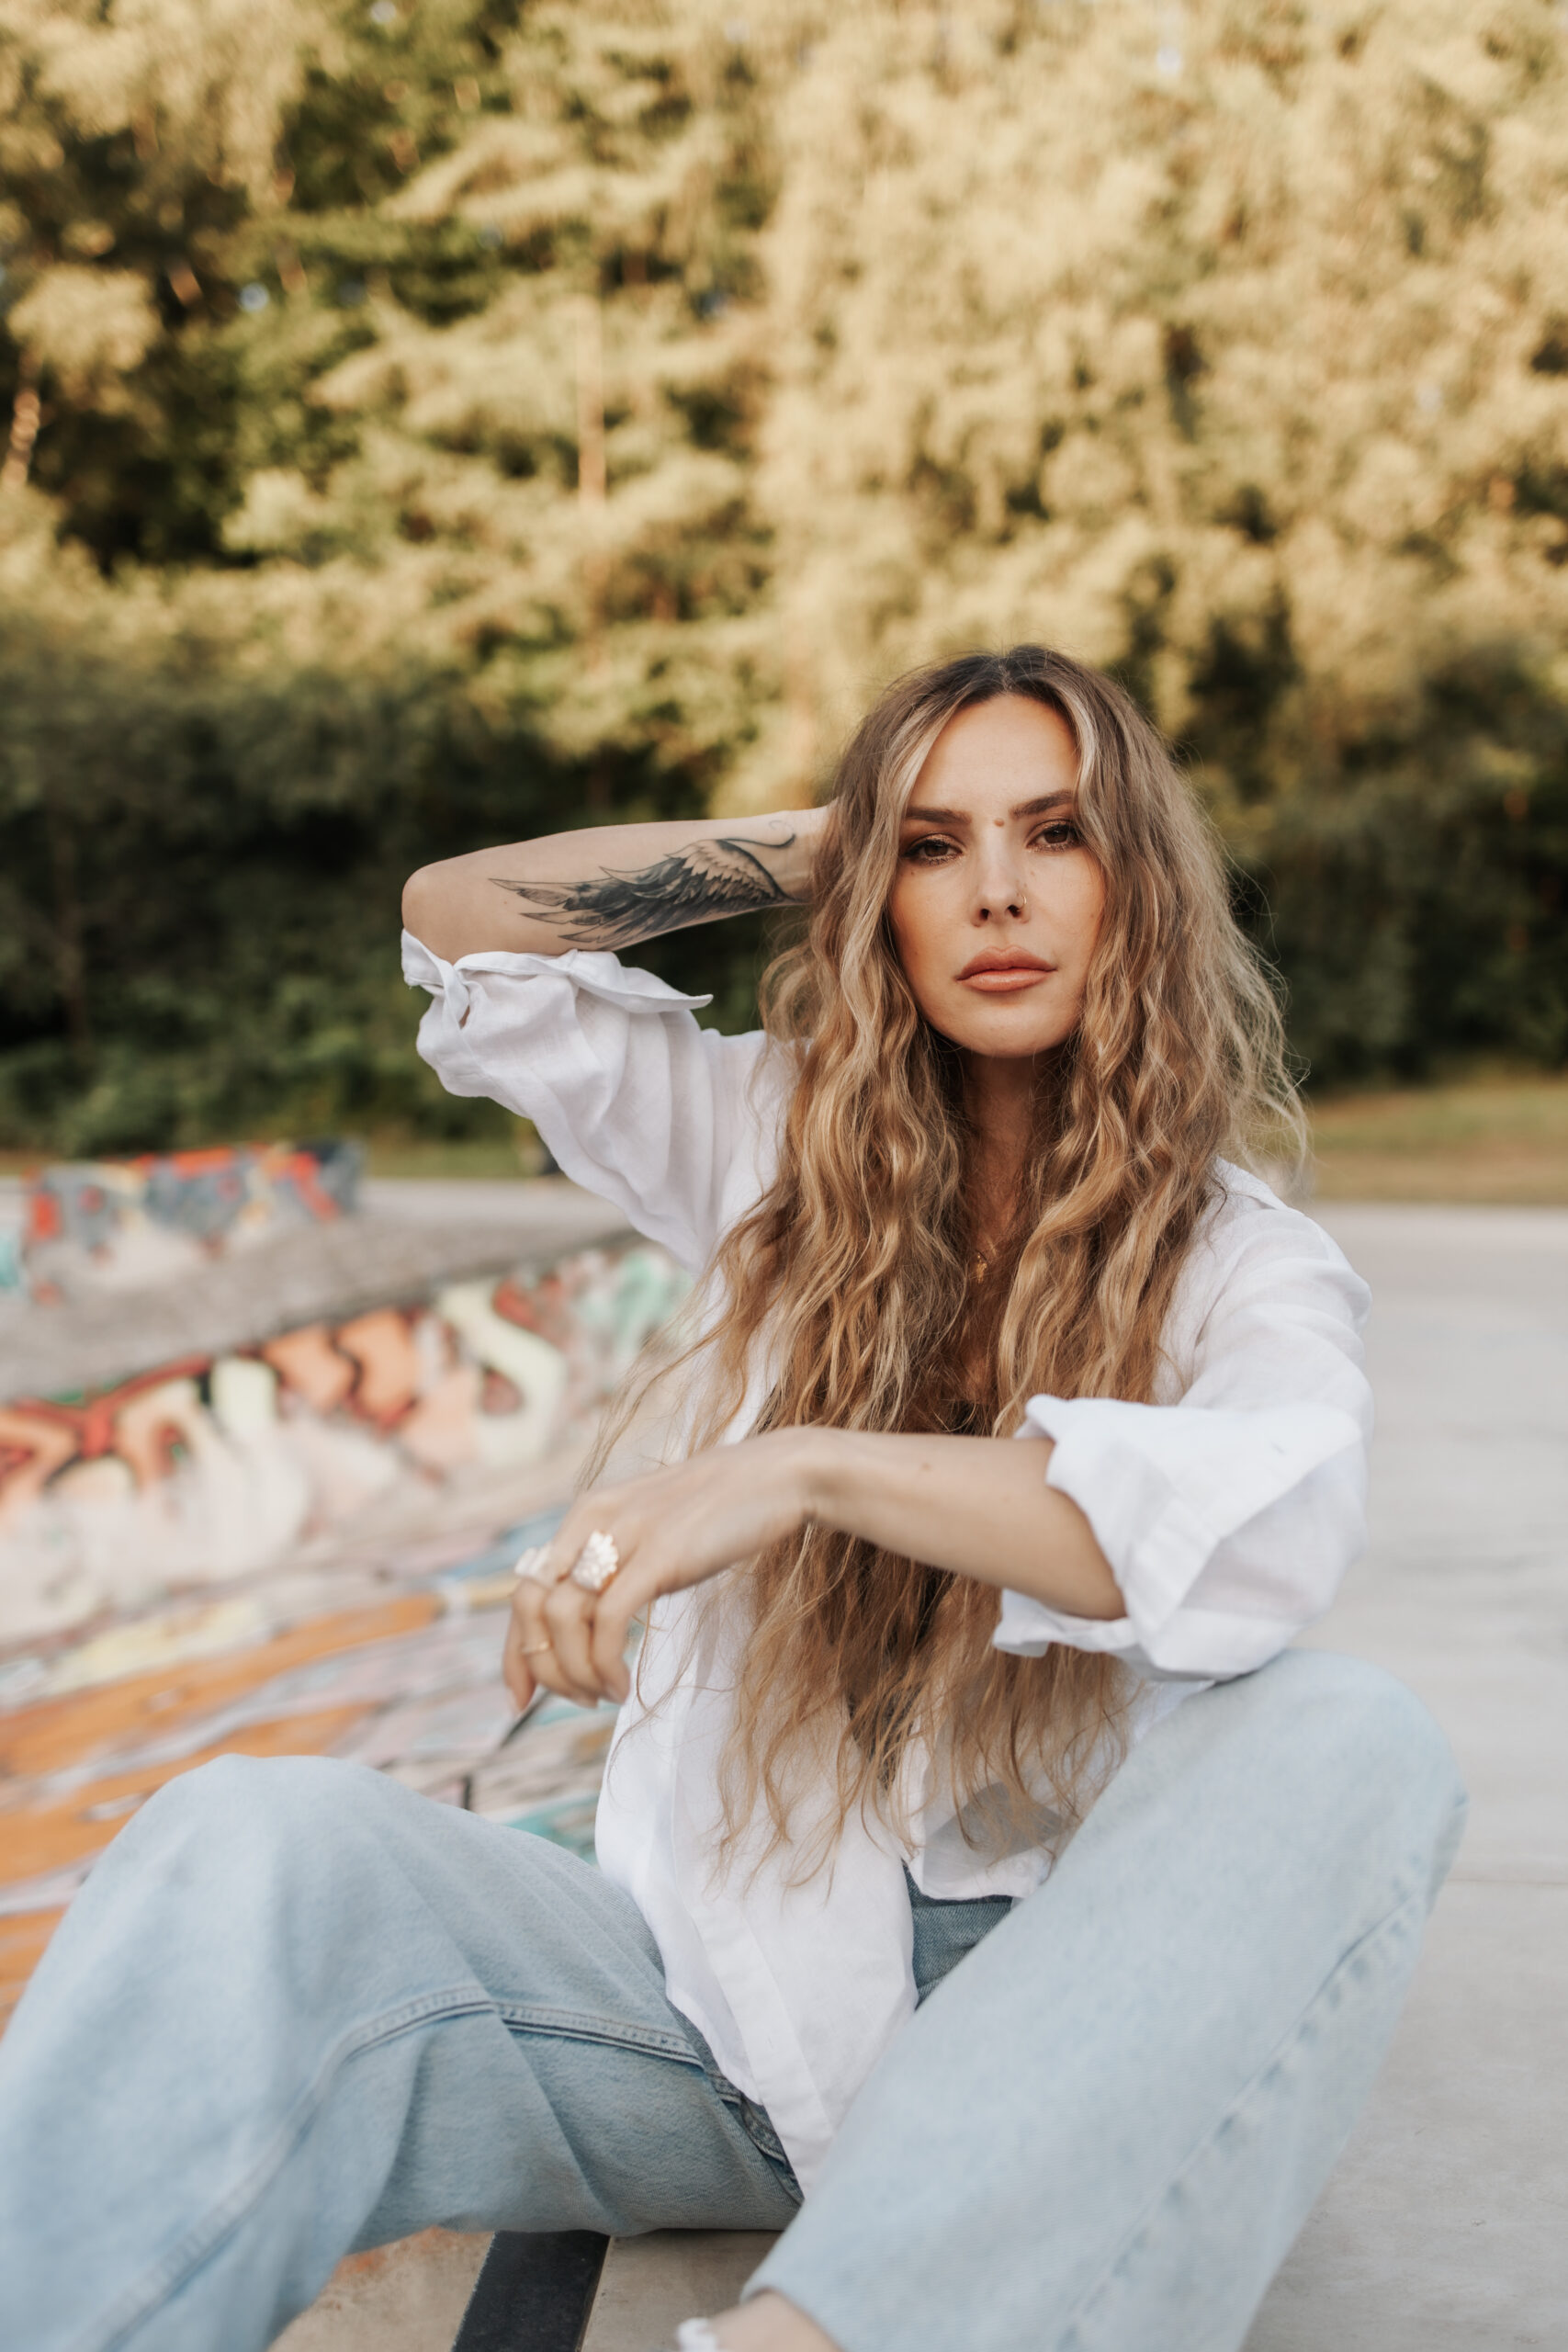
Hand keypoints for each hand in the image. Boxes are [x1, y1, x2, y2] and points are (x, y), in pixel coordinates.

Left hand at [502, 1430, 817, 1711]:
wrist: (774, 1477)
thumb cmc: (719, 1512)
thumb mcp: (651, 1531)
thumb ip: (616, 1562)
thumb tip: (589, 1622)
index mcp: (586, 1515)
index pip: (525, 1590)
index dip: (515, 1651)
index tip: (520, 1699)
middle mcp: (593, 1521)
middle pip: (531, 1605)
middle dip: (539, 1666)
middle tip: (574, 1700)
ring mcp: (625, 1536)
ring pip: (563, 1618)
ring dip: (575, 1672)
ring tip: (605, 1695)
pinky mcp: (659, 1554)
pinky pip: (609, 1622)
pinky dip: (605, 1664)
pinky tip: (622, 1686)